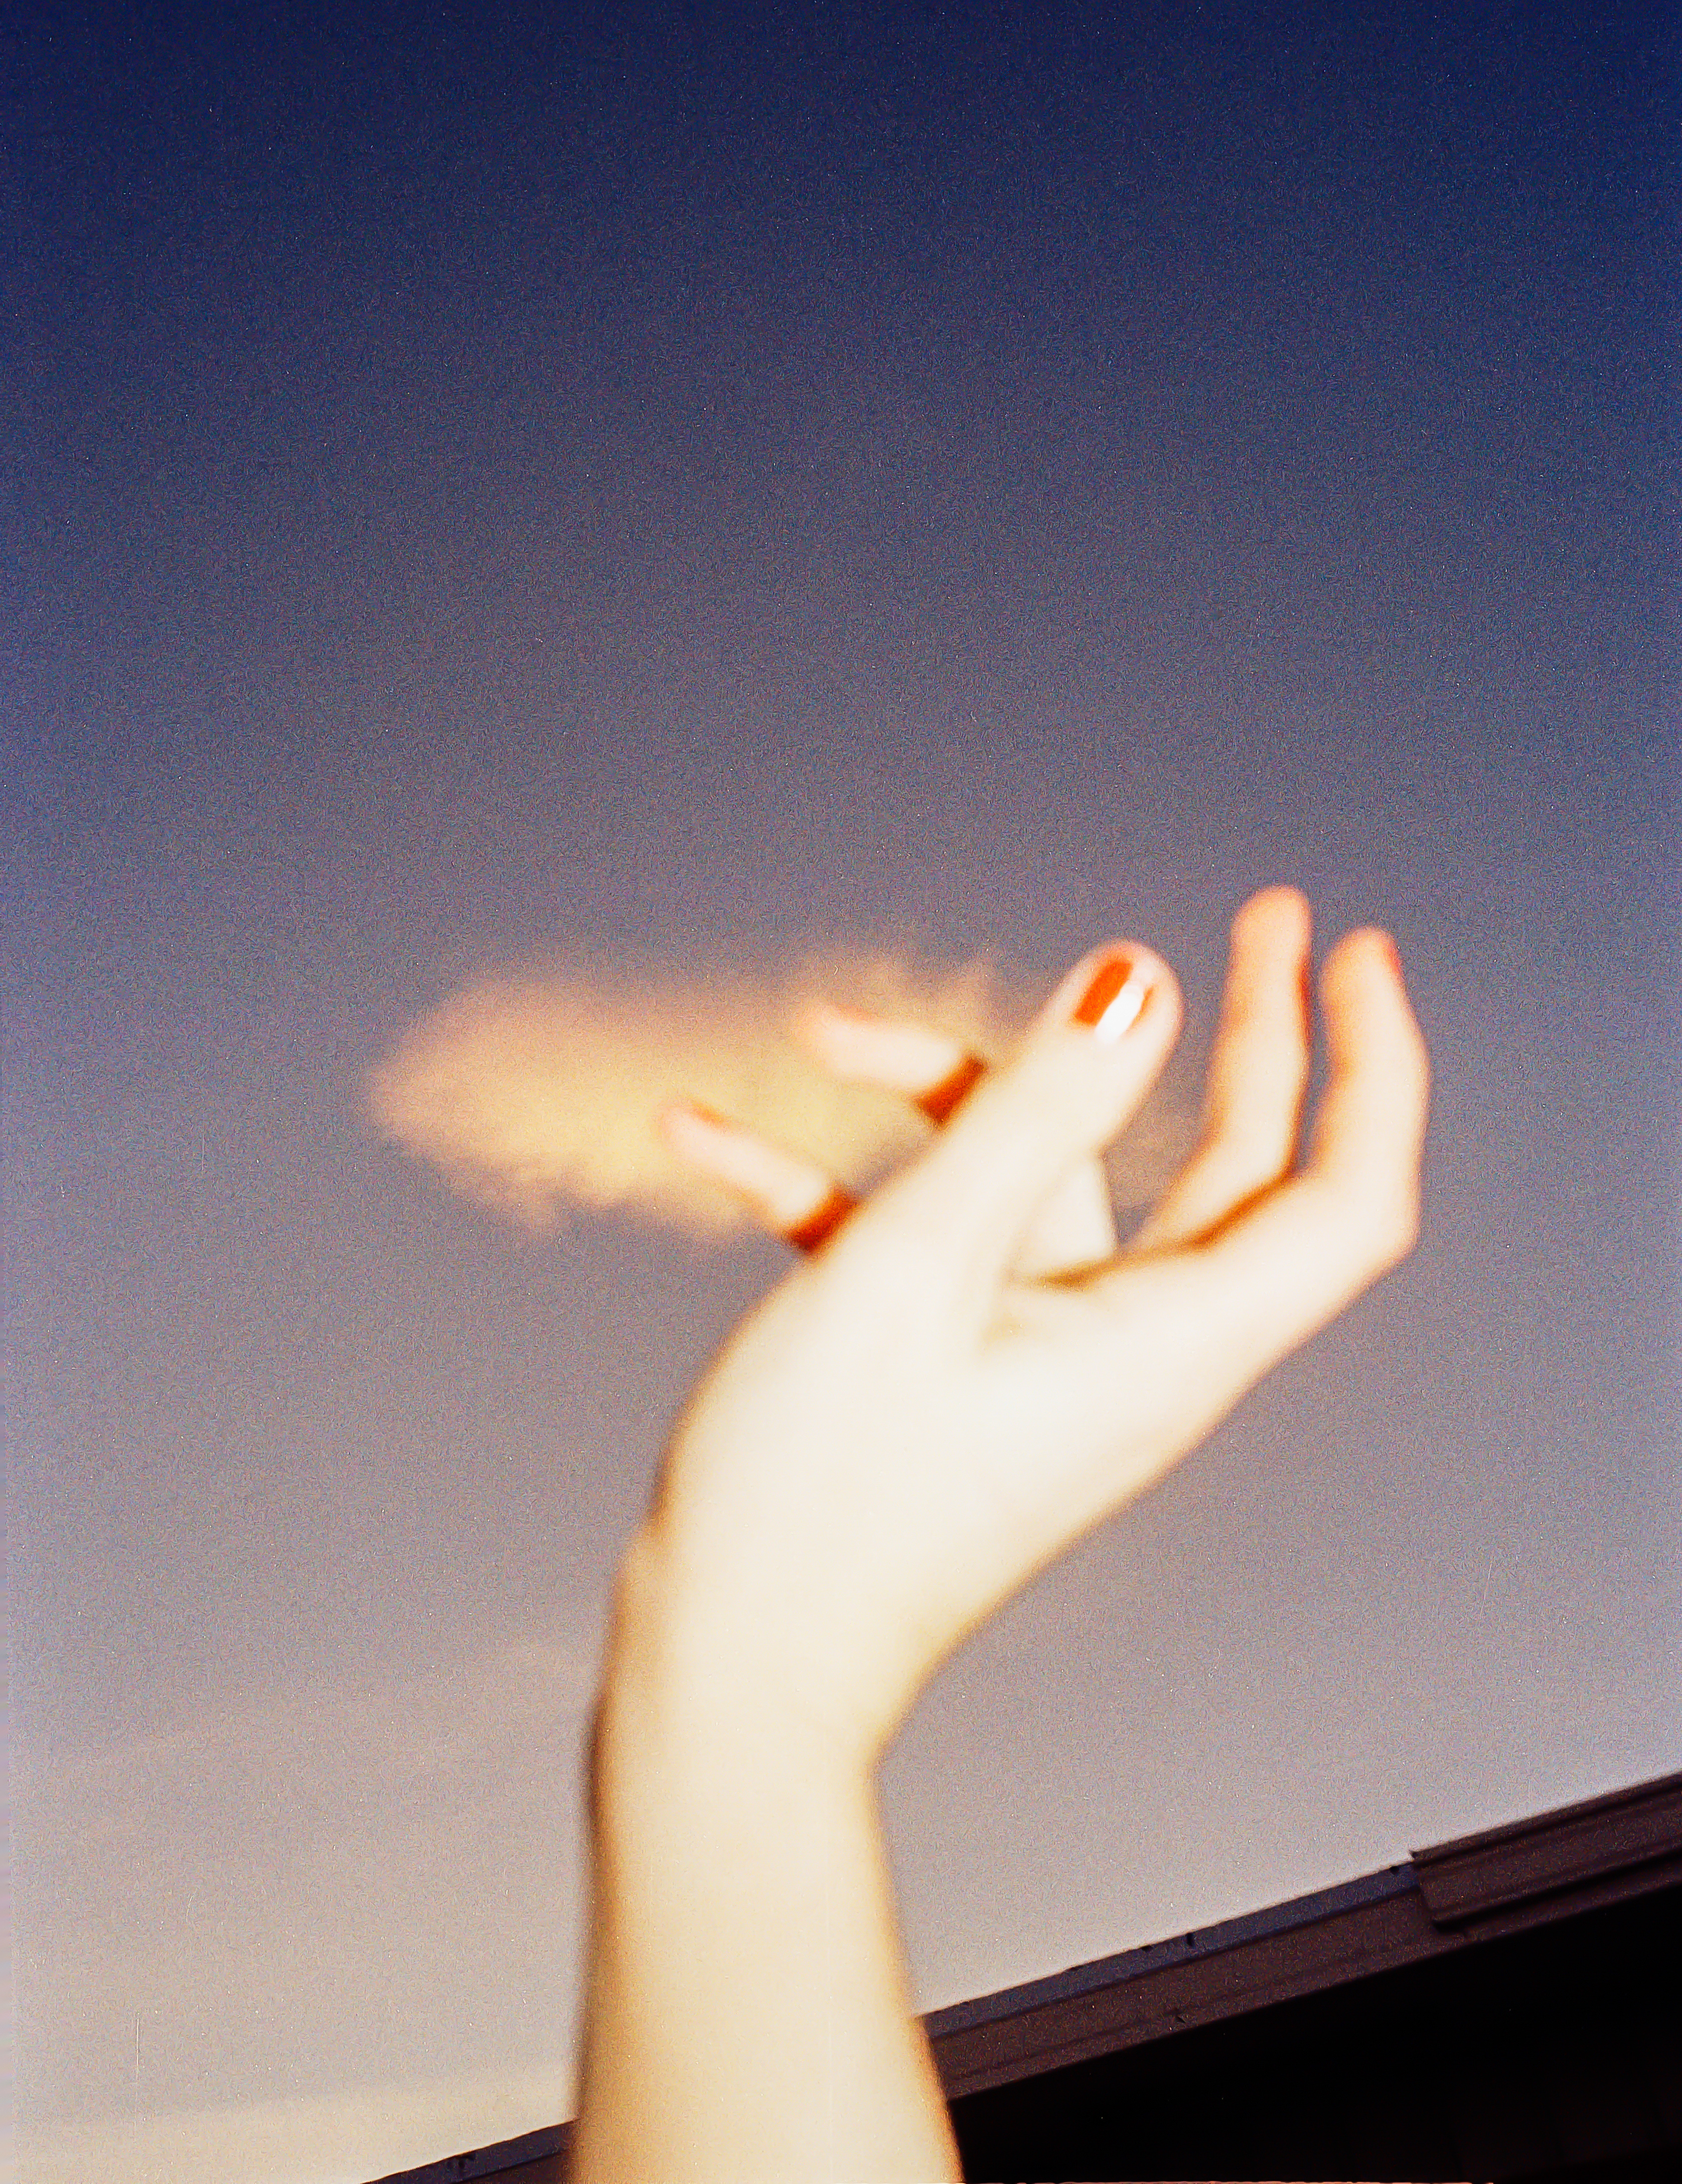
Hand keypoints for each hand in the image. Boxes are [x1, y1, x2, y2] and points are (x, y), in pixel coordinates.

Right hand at [630, 887, 1428, 1770]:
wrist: (722, 1673)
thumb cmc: (818, 1501)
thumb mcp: (917, 1267)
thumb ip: (1031, 1111)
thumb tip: (1140, 981)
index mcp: (1164, 1341)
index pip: (1339, 1193)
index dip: (1368, 1065)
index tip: (1350, 950)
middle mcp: (1127, 1347)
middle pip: (1229, 1166)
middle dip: (1247, 1034)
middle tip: (1264, 914)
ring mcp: (1040, 1356)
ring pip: (1046, 1181)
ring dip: (946, 1091)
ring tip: (831, 1026)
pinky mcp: (955, 1367)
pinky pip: (927, 1241)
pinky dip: (839, 1180)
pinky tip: (707, 1138)